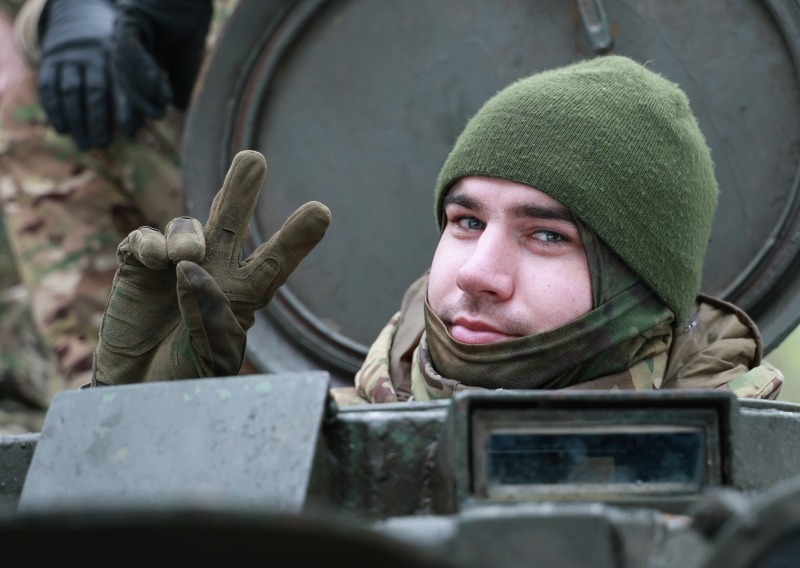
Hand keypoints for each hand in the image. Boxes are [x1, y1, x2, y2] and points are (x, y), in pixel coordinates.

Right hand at [38, 0, 142, 148]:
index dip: (125, 108)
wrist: (81, 17)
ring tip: (84, 144)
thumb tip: (137, 129)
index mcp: (119, 57)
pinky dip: (55, 110)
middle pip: (95, 91)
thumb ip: (135, 92)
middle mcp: (94, 55)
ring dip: (77, 121)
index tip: (128, 131)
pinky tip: (62, 130)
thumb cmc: (113, 55)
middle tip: (102, 144)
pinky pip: (48, 86)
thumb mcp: (127, 63)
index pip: (122, 85)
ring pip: (71, 91)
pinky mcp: (50, 59)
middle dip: (98, 121)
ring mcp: (70, 56)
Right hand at [92, 151, 330, 384]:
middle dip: (241, 191)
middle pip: (231, 224)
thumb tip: (190, 266)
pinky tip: (154, 257)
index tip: (322, 212)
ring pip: (187, 227)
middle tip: (254, 158)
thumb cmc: (184, 384)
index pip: (273, 263)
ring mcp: (172, 268)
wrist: (133, 399)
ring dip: (187, 232)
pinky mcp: (137, 269)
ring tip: (187, 253)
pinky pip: (144, 242)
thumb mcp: (210, 359)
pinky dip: (150, 242)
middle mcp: (211, 274)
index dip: (295, 239)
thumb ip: (207, 315)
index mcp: (242, 299)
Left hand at [112, 0, 212, 117]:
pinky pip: (130, 46)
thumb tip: (179, 107)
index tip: (147, 123)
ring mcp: (125, 29)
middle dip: (133, 103)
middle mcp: (125, 41)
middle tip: (138, 126)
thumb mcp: (187, 55)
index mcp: (137, 51)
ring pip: (126, 66)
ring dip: (141, 90)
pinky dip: (142, 68)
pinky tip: (156, 85)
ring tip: (157, 108)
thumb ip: (181, 79)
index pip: (133, 83)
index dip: (139, 103)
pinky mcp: (129, 19)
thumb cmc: (189, 14)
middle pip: (124, 78)